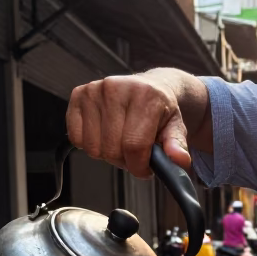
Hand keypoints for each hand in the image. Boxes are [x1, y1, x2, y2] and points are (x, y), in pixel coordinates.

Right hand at [67, 72, 191, 178]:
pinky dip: (91, 144)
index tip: (145, 169)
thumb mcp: (176, 127)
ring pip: (93, 148)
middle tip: (135, 153)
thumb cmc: (160, 110)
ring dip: (107, 154)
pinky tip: (105, 134)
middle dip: (125, 161)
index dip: (139, 167)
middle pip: (112, 150)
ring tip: (121, 142)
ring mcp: (95, 90)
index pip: (134, 146)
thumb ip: (177, 145)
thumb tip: (179, 160)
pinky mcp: (78, 94)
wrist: (149, 87)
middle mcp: (116, 88)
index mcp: (145, 96)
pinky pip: (77, 138)